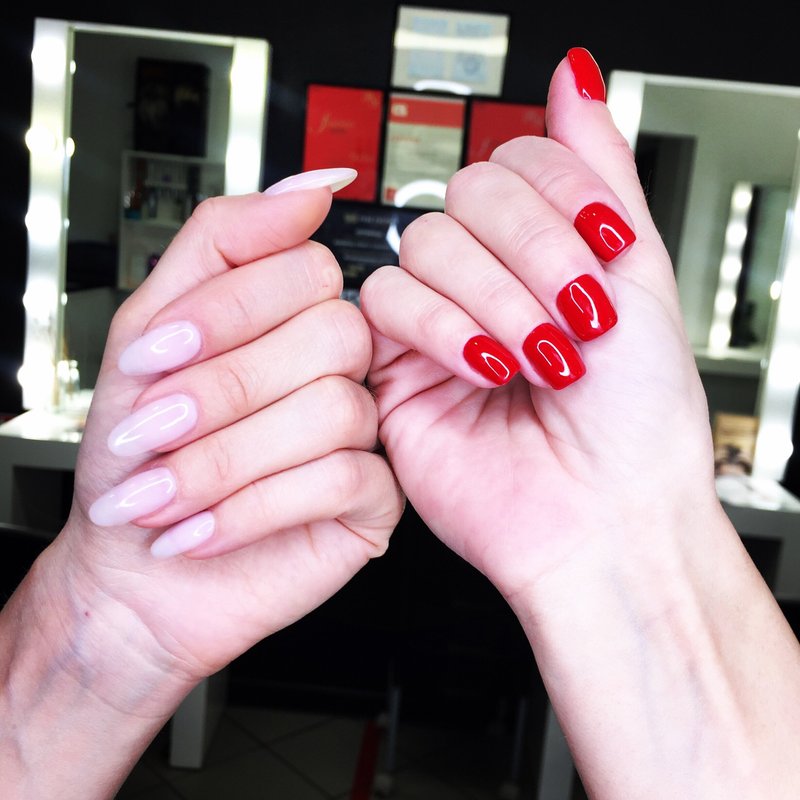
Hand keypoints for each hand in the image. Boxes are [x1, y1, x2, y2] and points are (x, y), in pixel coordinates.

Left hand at [44, 183, 402, 686]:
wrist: (134, 567)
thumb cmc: (141, 456)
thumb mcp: (153, 333)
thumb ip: (225, 244)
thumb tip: (311, 187)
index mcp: (293, 320)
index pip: (306, 268)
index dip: (229, 309)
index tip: (155, 355)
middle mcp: (338, 370)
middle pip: (329, 336)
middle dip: (223, 390)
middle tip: (152, 430)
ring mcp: (364, 434)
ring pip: (334, 413)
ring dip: (225, 460)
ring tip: (163, 495)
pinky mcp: (373, 500)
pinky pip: (343, 480)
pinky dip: (253, 509)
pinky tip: (200, 530)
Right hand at [360, 51, 714, 600]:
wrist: (604, 516)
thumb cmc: (636, 419)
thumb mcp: (640, 275)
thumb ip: (598, 172)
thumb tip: (573, 78)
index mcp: (543, 254)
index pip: (518, 162)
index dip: (557, 196)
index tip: (603, 252)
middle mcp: (487, 280)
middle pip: (467, 194)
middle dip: (532, 253)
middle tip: (572, 317)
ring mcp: (437, 320)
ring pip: (425, 244)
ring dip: (493, 300)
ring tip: (536, 361)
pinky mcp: (393, 365)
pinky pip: (384, 303)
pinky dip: (442, 328)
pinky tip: (485, 369)